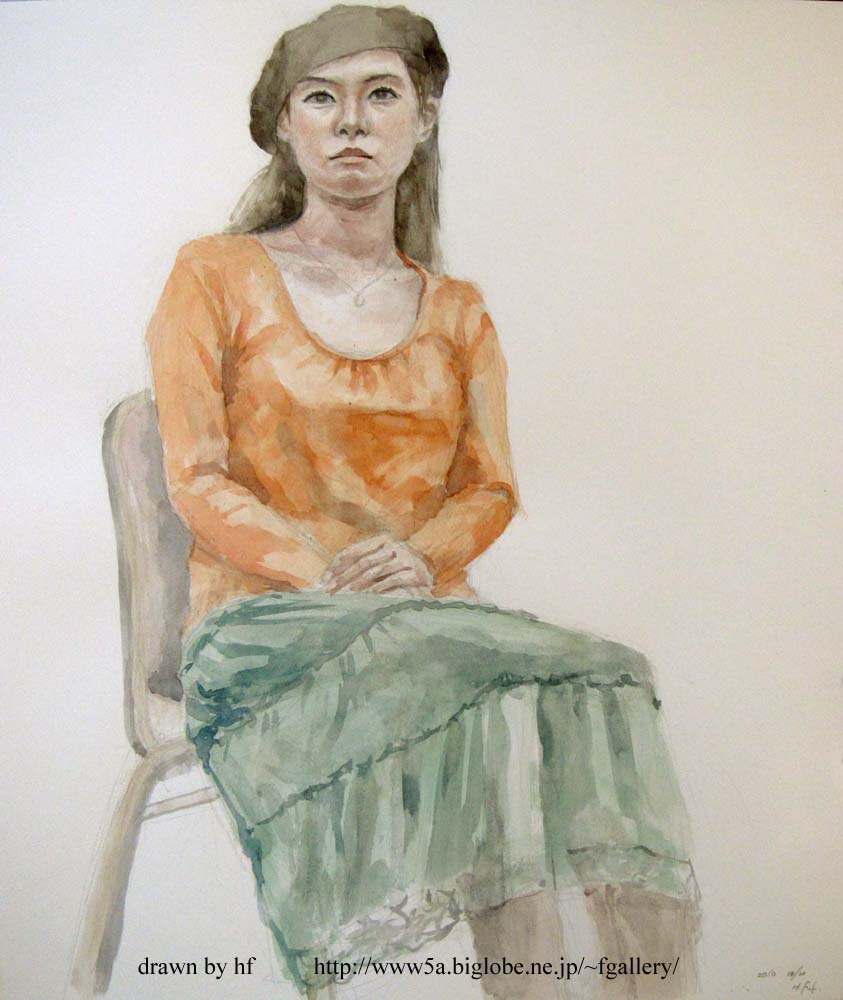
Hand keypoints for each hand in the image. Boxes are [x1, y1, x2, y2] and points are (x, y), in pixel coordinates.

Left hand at [318, 533, 434, 595]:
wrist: (429, 578)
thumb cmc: (397, 573)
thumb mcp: (378, 565)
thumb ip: (359, 568)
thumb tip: (330, 579)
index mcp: (381, 540)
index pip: (352, 552)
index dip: (336, 566)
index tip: (323, 580)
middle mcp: (393, 545)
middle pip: (361, 562)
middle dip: (343, 577)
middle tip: (330, 591)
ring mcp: (405, 557)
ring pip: (375, 571)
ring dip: (358, 583)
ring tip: (346, 594)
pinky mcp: (415, 571)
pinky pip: (391, 580)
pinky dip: (378, 588)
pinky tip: (367, 597)